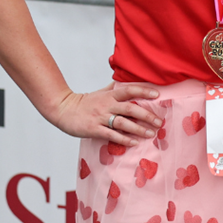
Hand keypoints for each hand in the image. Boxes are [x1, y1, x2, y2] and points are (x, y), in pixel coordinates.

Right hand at [48, 82, 163, 146]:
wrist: (63, 109)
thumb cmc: (84, 102)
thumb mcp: (100, 92)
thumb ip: (114, 88)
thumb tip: (125, 80)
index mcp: (109, 95)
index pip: (129, 90)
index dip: (143, 91)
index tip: (157, 94)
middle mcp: (107, 105)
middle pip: (130, 108)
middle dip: (146, 115)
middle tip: (159, 121)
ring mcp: (100, 117)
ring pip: (123, 123)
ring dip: (138, 129)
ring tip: (151, 133)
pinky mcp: (94, 129)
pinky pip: (111, 135)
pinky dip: (124, 139)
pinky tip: (134, 142)